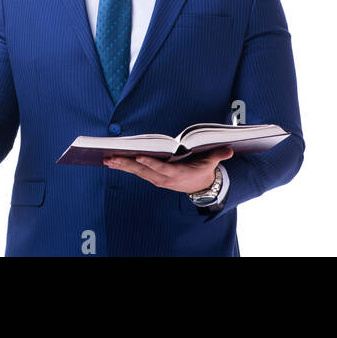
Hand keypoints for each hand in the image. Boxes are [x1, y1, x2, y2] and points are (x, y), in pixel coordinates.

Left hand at [104, 147, 233, 193]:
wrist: (201, 188)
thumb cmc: (204, 171)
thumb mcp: (212, 163)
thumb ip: (218, 155)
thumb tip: (229, 149)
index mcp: (177, 174)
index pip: (162, 168)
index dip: (151, 164)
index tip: (139, 157)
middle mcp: (164, 178)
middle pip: (143, 171)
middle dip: (126, 164)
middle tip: (111, 158)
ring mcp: (157, 179)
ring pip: (136, 172)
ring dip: (121, 166)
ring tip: (106, 159)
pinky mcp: (153, 178)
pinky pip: (136, 172)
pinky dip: (124, 167)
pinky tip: (113, 162)